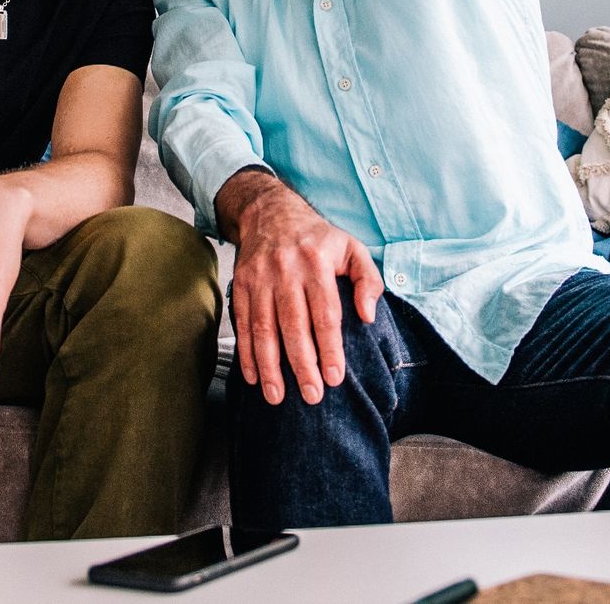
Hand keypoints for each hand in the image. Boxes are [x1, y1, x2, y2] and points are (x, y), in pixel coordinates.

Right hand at [216, 169, 383, 405]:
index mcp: (316, 263)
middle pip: (293, 325)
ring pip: (264, 328)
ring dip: (269, 366)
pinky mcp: (241, 284)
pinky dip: (246, 352)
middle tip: (312, 396)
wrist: (270, 212)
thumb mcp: (352, 248)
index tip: (335, 377)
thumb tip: (367, 316)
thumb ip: (368, 280)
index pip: (325, 313)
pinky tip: (253, 376)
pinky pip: (243, 323)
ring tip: (277, 396)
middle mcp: (286, 271)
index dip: (330, 348)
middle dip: (302, 364)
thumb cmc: (318, 238)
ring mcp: (260, 278)